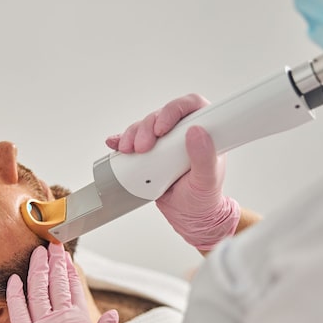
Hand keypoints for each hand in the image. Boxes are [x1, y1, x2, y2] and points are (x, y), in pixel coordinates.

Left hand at [6, 243, 119, 322]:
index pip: (73, 287)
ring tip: (36, 253)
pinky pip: (17, 310)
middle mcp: (60, 318)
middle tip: (51, 246)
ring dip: (36, 269)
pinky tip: (14, 278)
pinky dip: (15, 292)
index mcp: (81, 321)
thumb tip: (112, 315)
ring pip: (37, 290)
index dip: (68, 269)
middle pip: (55, 282)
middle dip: (53, 261)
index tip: (65, 257)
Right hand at [106, 94, 239, 250]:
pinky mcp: (148, 153)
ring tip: (129, 151)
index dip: (174, 110)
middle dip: (147, 128)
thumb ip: (205, 157)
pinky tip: (115, 145)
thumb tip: (197, 132)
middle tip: (143, 148)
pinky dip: (120, 142)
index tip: (162, 128)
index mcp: (204, 131)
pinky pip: (132, 141)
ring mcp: (164, 142)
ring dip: (132, 136)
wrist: (187, 215)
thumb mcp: (207, 181)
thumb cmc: (203, 197)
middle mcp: (182, 132)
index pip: (190, 106)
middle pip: (161, 115)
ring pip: (144, 127)